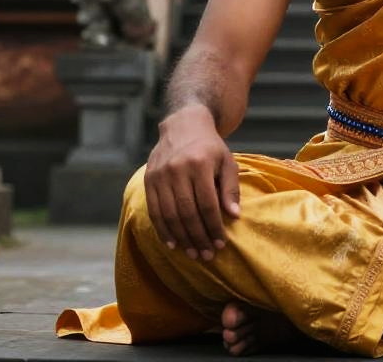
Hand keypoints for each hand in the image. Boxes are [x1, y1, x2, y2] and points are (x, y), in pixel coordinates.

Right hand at [144, 103, 240, 260]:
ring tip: (192, 253)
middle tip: (207, 255)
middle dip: (198, 237)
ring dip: (181, 238)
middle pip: (187, 213)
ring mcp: (160, 175)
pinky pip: (154, 211)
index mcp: (200, 164)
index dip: (214, 227)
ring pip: (169, 215)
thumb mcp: (227, 162)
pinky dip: (163, 230)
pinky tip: (173, 243)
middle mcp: (177, 170)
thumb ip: (230, 188)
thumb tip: (233, 216)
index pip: (207, 204)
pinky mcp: (149, 180)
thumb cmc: (210, 147)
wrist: (184, 125)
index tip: (221, 243)